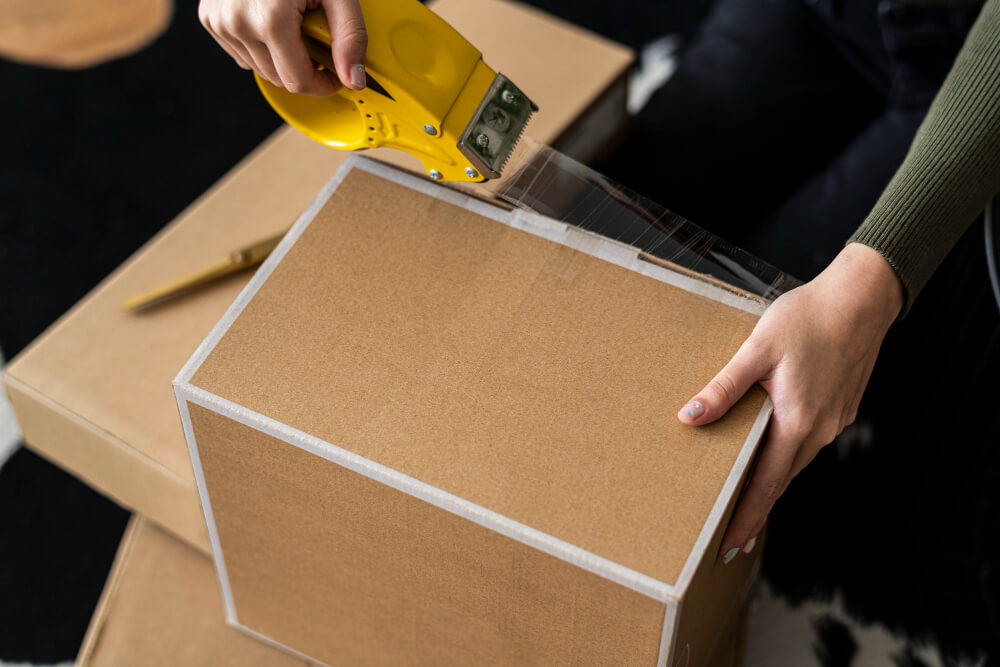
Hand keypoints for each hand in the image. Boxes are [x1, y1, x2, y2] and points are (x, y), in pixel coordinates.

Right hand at [199, 0, 366, 95]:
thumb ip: (350, 36)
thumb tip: (354, 78)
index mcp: (270, 20)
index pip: (298, 81)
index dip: (322, 85)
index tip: (335, 76)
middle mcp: (238, 23)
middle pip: (279, 78)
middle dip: (303, 69)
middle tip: (317, 43)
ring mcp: (220, 22)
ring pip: (260, 69)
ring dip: (282, 59)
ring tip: (295, 27)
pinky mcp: (209, 19)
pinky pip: (242, 53)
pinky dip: (261, 48)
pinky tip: (273, 25)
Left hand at [677, 243, 903, 562]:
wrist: (862, 297)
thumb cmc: (809, 318)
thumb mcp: (757, 349)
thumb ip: (724, 387)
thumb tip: (690, 417)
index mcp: (797, 423)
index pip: (766, 486)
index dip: (747, 518)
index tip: (728, 545)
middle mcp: (819, 430)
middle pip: (781, 481)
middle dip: (755, 509)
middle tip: (730, 534)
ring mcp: (833, 420)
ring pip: (795, 461)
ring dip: (770, 481)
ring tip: (744, 496)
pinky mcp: (839, 407)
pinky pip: (807, 441)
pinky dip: (786, 455)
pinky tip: (770, 449)